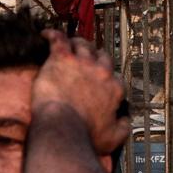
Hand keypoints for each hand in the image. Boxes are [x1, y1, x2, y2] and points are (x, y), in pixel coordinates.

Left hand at [32, 30, 129, 154]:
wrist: (63, 126)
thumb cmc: (84, 135)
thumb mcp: (113, 138)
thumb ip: (123, 127)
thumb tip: (126, 121)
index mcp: (113, 89)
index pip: (114, 78)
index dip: (105, 78)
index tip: (98, 81)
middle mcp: (101, 73)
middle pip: (101, 56)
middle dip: (94, 55)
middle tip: (84, 56)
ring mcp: (82, 63)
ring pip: (82, 45)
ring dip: (76, 43)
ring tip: (69, 44)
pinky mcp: (61, 59)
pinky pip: (58, 40)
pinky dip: (52, 35)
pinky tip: (46, 34)